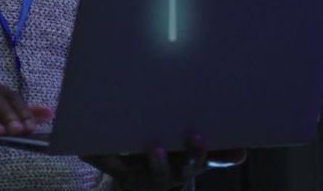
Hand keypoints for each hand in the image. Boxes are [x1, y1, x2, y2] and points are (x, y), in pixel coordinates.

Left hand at [80, 135, 245, 190]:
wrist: (150, 185)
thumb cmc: (178, 162)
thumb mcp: (198, 159)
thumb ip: (217, 155)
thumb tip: (242, 154)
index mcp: (182, 168)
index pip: (192, 163)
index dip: (195, 152)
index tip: (197, 136)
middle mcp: (159, 174)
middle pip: (161, 170)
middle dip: (159, 161)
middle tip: (157, 148)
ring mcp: (136, 172)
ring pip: (128, 167)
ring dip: (118, 157)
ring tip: (110, 145)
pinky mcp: (116, 169)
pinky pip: (101, 161)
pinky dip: (90, 153)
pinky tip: (79, 145)